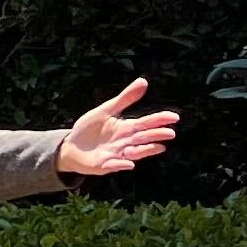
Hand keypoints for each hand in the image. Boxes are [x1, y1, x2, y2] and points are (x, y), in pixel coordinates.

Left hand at [55, 77, 178, 179]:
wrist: (71, 146)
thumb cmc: (90, 128)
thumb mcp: (105, 111)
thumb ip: (124, 99)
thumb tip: (144, 81)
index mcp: (126, 128)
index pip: (146, 123)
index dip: (160, 120)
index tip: (174, 117)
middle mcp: (126, 142)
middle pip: (144, 138)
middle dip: (157, 136)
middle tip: (171, 133)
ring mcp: (117, 154)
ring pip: (135, 153)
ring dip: (145, 150)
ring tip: (159, 147)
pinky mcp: (105, 164)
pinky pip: (115, 165)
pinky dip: (121, 164)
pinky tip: (128, 163)